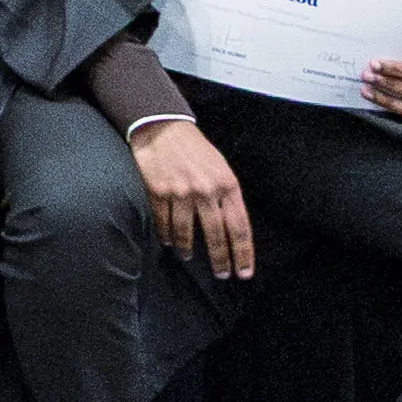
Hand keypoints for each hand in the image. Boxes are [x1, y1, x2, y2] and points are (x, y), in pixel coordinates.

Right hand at [130, 112, 254, 279]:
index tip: (244, 273)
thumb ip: (227, 196)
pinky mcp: (158, 191)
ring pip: (186, 232)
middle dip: (220, 259)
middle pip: (216, 234)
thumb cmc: (196, 150)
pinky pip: (163, 221)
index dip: (243, 254)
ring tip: (189, 257)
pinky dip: (165, 234)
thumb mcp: (221, 169)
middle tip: (222, 274)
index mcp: (227, 185)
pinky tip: (168, 241)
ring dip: (188, 249)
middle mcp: (206, 191)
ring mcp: (180, 192)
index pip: (240, 227)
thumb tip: (230, 227)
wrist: (162, 127)